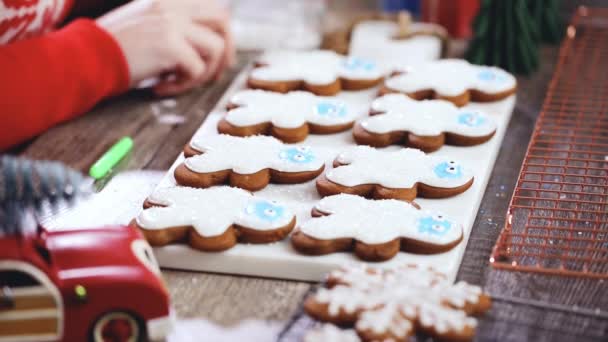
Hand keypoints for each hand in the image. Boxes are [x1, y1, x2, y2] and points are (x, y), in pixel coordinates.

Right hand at [97, 0, 234, 95]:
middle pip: (223, 21)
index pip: (213, 9)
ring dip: (202, 74)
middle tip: (214, 74)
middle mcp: (174, 8)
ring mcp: (173, 25)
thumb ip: (178, 31)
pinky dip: (183, 86)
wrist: (89, 58)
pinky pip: (197, 70)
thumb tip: (210, 48)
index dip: (223, 34)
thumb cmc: (116, 51)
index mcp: (170, 3)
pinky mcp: (171, 45)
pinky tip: (160, 88)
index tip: (220, 57)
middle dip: (226, 51)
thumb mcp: (150, 30)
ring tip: (179, 83)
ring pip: (215, 49)